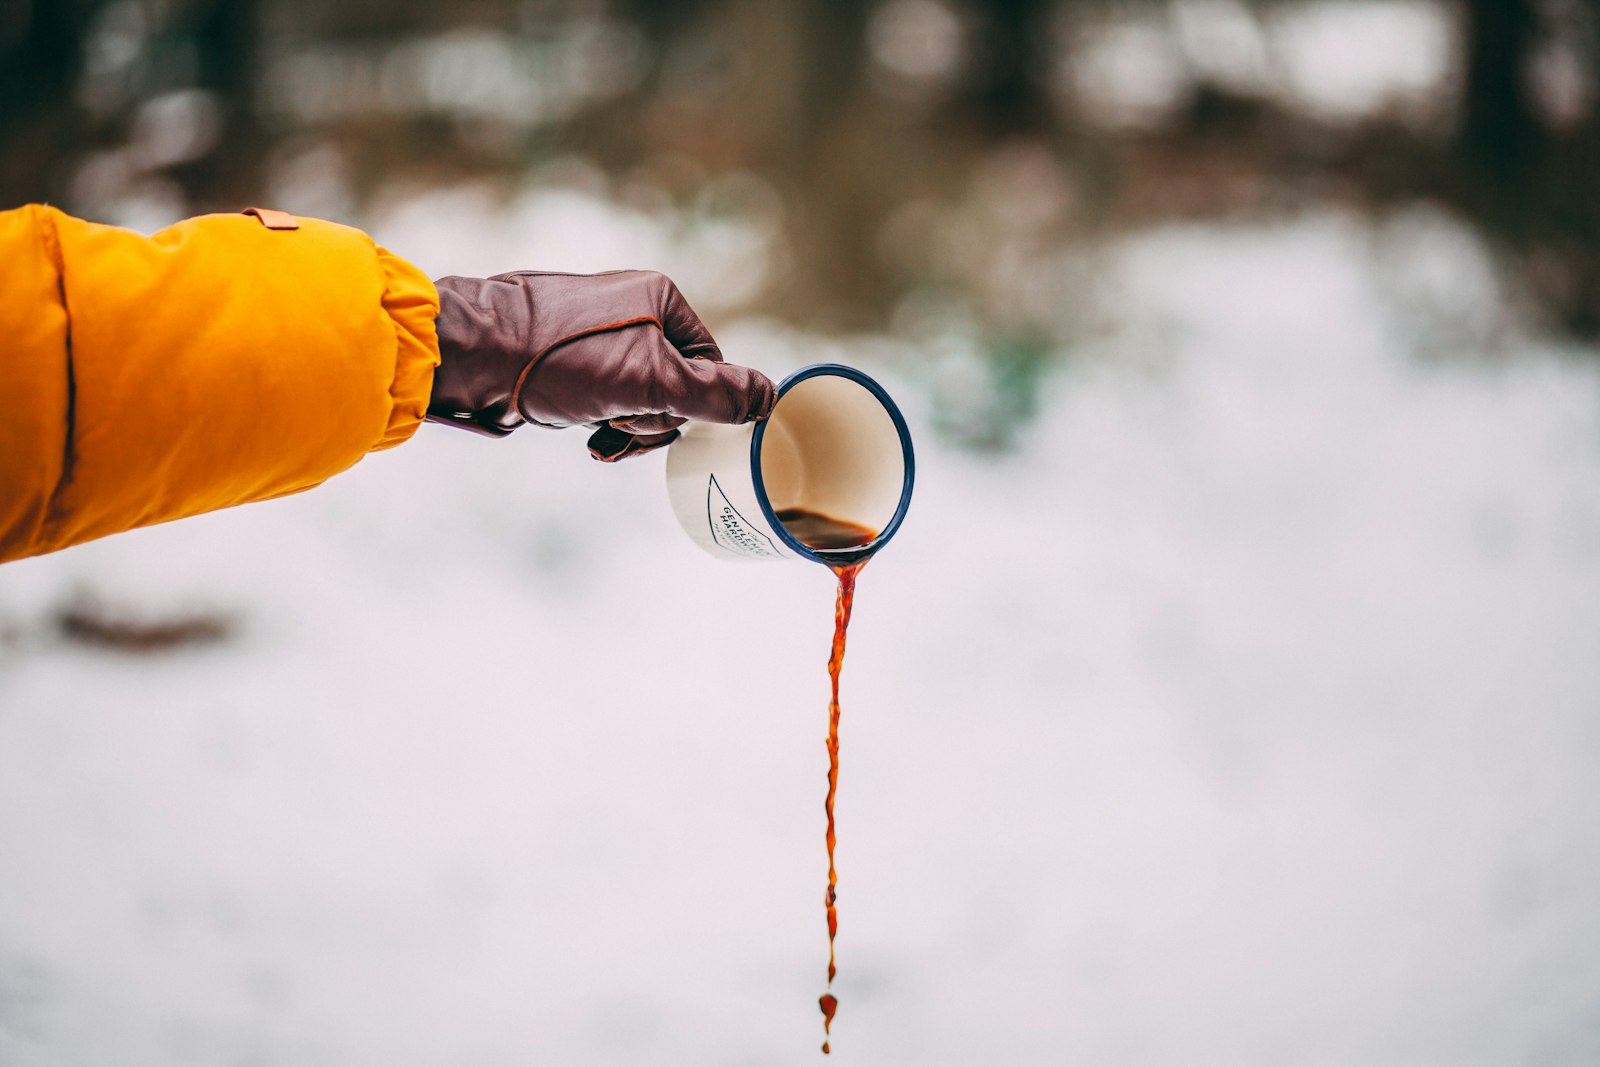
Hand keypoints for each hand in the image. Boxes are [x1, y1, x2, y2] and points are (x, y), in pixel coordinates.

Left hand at [427, 270, 775, 459]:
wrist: (473, 354)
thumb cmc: (559, 359)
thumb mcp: (648, 381)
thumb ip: (714, 394)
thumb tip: (771, 398)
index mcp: (661, 299)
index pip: (709, 368)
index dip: (687, 407)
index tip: (651, 415)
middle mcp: (633, 309)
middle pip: (675, 387)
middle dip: (649, 420)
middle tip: (616, 425)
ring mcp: (599, 333)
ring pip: (639, 398)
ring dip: (623, 426)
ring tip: (593, 431)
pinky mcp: (569, 357)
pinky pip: (606, 397)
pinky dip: (598, 421)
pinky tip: (581, 431)